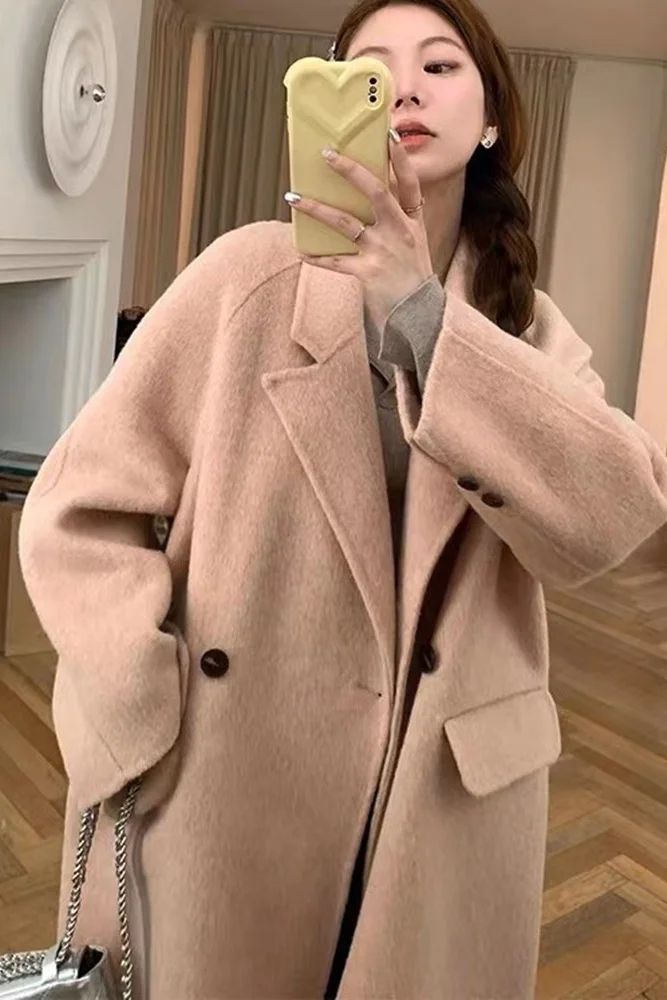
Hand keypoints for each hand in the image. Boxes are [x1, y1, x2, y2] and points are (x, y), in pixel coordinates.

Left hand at [287, 134, 434, 330]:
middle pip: (376, 192)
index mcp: (412, 222)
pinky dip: (316, 257)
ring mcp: (384, 252)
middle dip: (351, 170)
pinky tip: (300, 250)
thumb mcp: (413, 244)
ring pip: (346, 223)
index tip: (388, 134)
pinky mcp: (368, 273)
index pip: (410, 182)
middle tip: (327, 154)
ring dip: (317, 208)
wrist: (419, 316)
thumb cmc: (411, 278)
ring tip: (293, 197)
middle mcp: (400, 232)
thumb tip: (366, 195)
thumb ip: (396, 220)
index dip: (400, 158)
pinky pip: (335, 262)